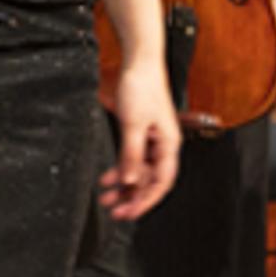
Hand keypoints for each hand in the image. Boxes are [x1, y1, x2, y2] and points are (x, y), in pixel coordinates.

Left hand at [101, 60, 181, 218]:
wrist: (137, 62)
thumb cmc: (141, 87)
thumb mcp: (132, 124)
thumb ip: (131, 154)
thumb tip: (130, 180)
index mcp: (169, 144)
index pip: (161, 182)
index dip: (146, 200)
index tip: (130, 214)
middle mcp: (163, 145)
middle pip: (151, 180)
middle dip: (133, 198)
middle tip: (115, 213)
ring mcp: (152, 140)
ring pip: (139, 172)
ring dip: (124, 186)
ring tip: (106, 199)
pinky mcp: (139, 132)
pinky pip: (132, 159)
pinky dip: (120, 170)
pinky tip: (107, 179)